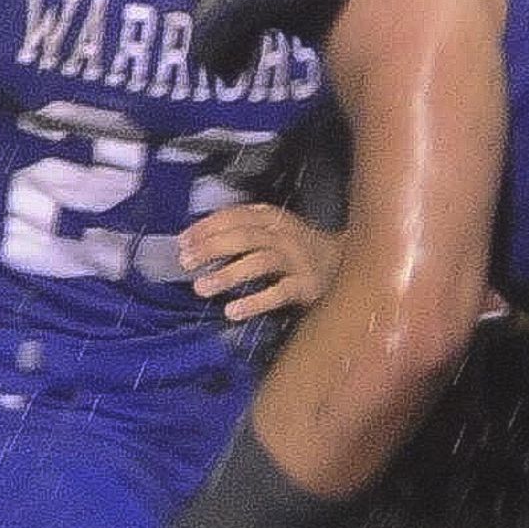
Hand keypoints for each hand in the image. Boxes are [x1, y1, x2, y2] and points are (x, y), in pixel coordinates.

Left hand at [178, 203, 342, 319]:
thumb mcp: (270, 230)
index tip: (182, 242)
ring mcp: (297, 260)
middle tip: (186, 262)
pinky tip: (233, 311)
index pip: (235, 216)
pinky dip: (255, 302)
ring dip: (227, 275)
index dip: (206, 227)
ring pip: (259, 262)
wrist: (346, 262)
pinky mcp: (307, 286)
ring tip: (201, 288)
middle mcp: (284, 235)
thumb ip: (238, 232)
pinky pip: (279, 293)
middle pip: (244, 237)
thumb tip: (192, 244)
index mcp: (271, 218)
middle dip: (211, 248)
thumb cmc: (295, 248)